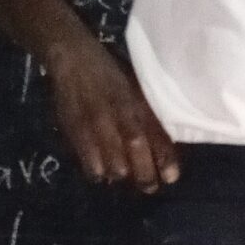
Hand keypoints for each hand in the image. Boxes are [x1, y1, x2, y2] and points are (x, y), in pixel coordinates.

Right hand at [45, 32, 179, 189]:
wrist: (73, 58)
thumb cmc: (109, 73)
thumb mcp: (134, 89)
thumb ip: (147, 115)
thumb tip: (160, 146)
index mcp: (136, 102)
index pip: (155, 134)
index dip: (164, 159)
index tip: (171, 177)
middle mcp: (119, 113)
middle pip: (135, 153)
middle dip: (145, 176)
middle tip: (148, 186)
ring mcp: (96, 124)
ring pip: (114, 165)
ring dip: (121, 175)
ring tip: (122, 175)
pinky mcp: (75, 131)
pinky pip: (90, 164)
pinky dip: (98, 173)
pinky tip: (100, 171)